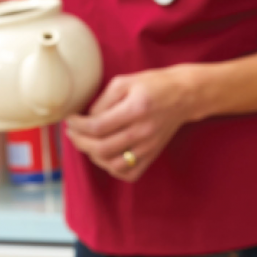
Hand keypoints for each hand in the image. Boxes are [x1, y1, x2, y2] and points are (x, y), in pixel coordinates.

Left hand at [66, 64, 202, 181]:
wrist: (185, 95)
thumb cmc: (155, 85)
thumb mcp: (125, 82)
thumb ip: (103, 101)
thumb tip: (87, 119)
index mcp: (136, 109)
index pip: (97, 126)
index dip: (77, 125)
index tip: (71, 119)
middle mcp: (143, 131)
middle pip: (101, 148)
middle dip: (79, 142)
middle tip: (73, 132)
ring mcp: (149, 146)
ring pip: (112, 165)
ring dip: (94, 157)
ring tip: (89, 143)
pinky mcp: (153, 154)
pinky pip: (130, 174)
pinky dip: (113, 169)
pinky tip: (108, 156)